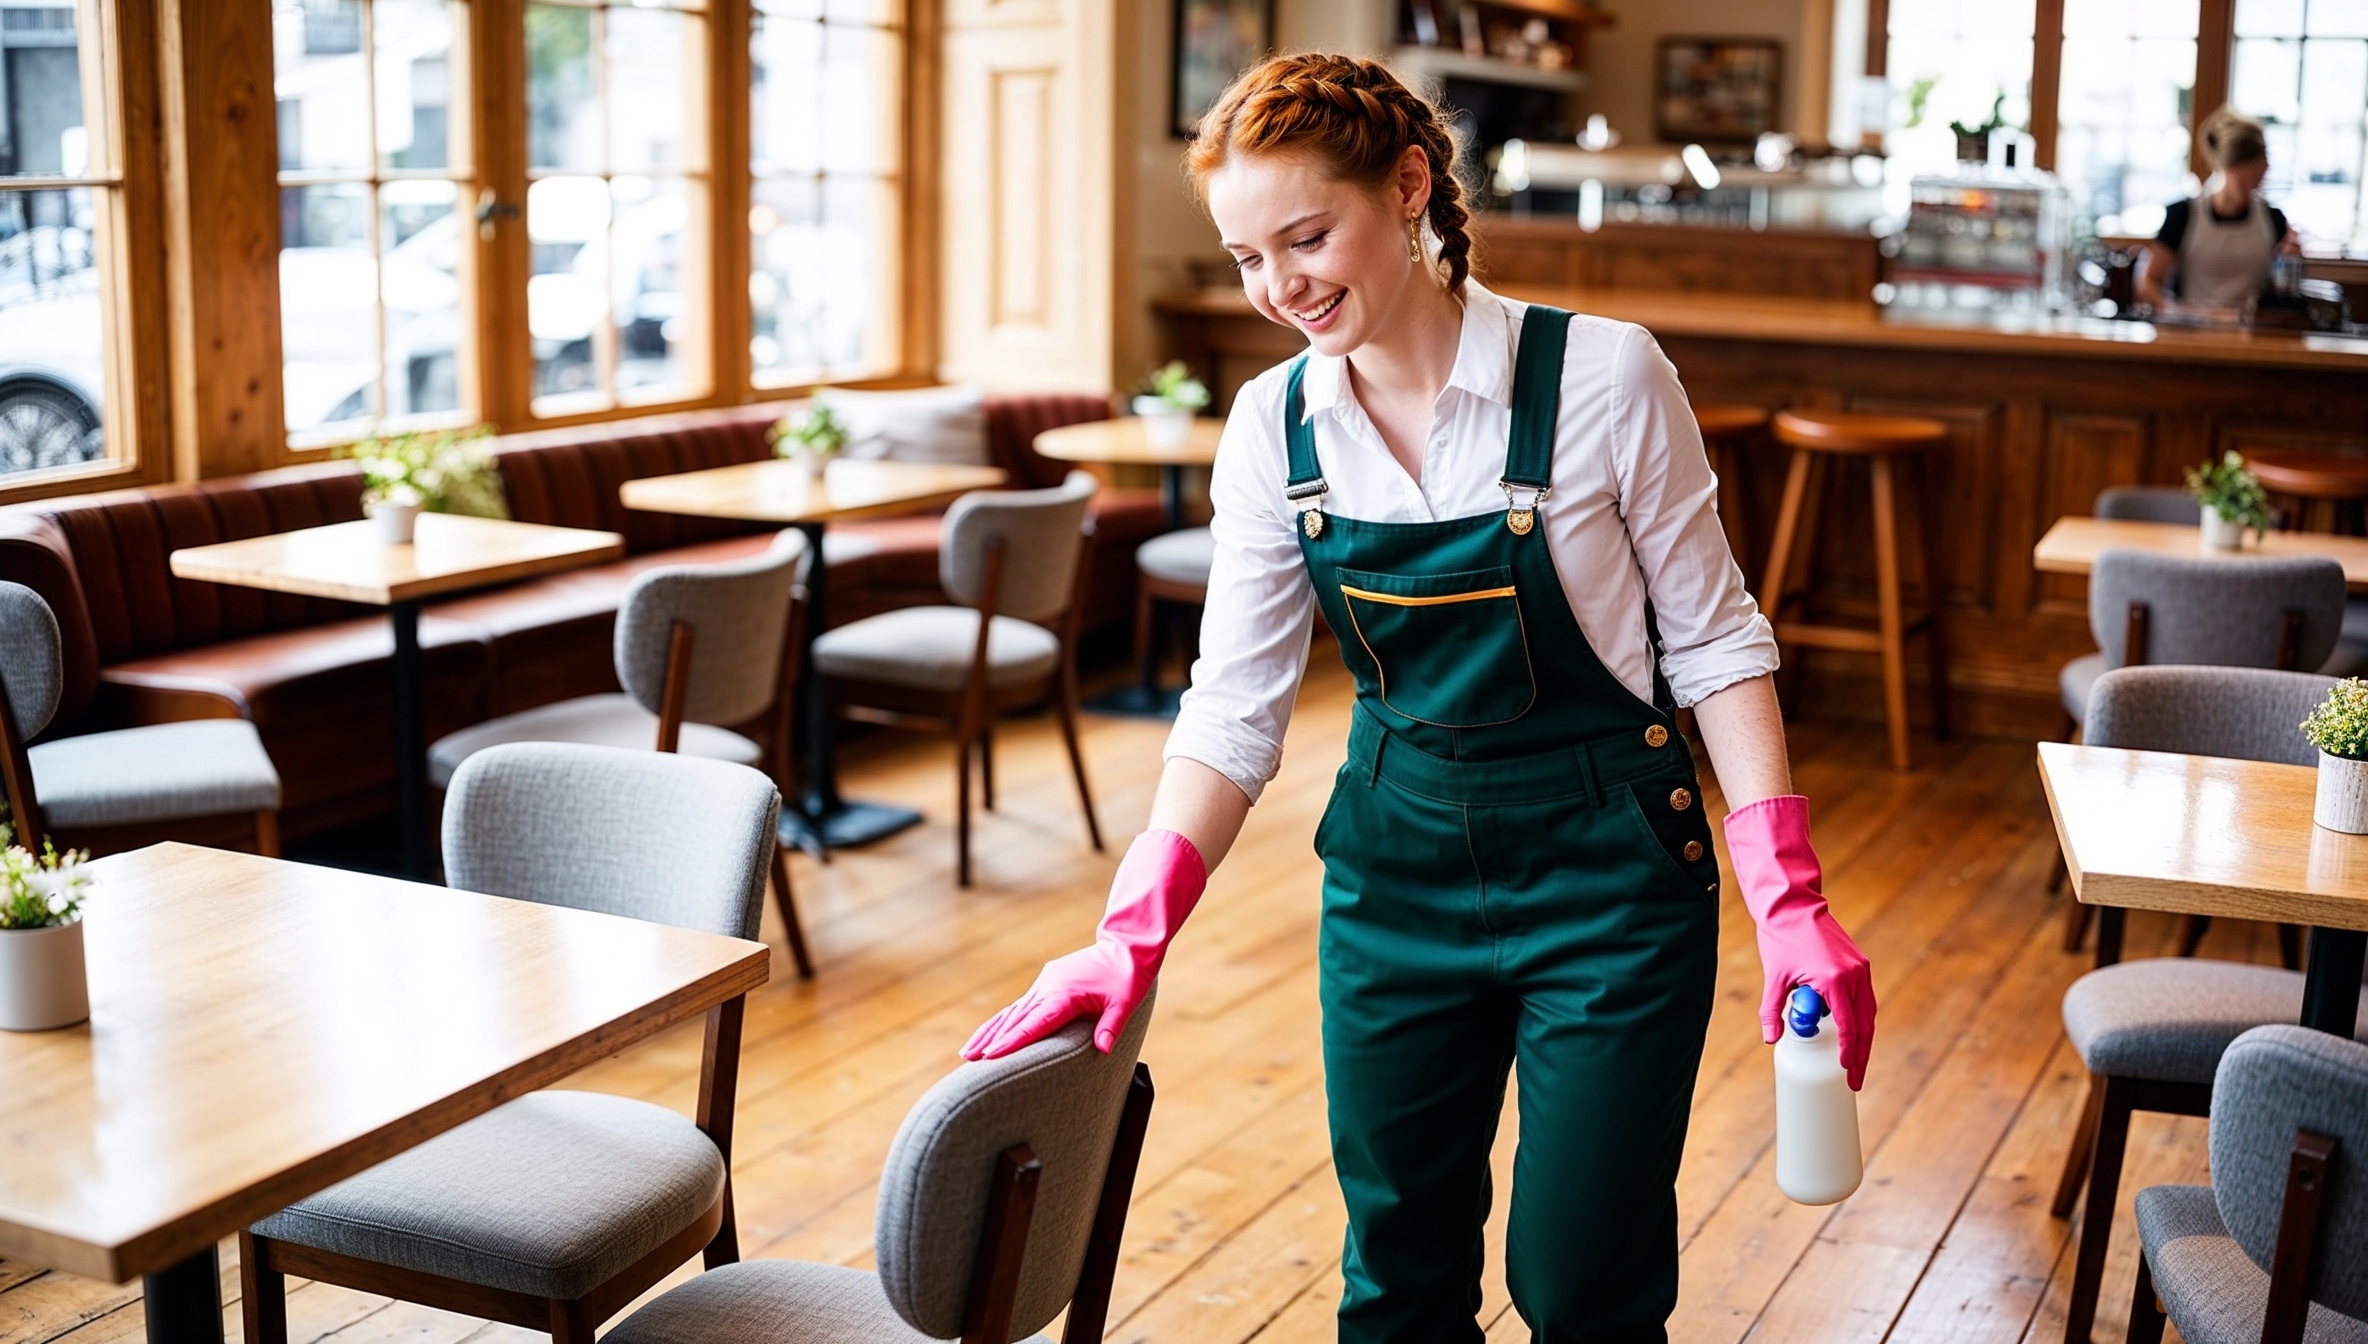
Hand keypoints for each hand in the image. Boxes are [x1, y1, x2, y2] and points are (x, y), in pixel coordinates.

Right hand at [962, 941, 1147, 1059]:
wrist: (1125, 946)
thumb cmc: (1127, 976)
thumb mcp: (1126, 1002)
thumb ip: (1111, 1026)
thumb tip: (1103, 1049)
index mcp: (1064, 994)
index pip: (1034, 1023)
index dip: (1011, 1041)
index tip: (990, 1056)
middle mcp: (1048, 988)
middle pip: (1014, 1019)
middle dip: (991, 1040)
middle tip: (969, 1059)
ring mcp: (1044, 984)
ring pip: (1011, 1012)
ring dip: (989, 1032)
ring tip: (967, 1052)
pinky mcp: (1046, 984)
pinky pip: (1020, 1006)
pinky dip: (1002, 1022)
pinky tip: (990, 1034)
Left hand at [1723, 795, 1874, 1089]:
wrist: (1792, 903)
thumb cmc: (1780, 938)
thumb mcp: (1774, 978)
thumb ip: (1772, 1011)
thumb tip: (1772, 1039)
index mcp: (1834, 980)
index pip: (1848, 1027)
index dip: (1848, 1052)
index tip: (1846, 1072)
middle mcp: (1854, 975)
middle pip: (1864, 1026)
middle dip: (1860, 1055)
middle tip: (1854, 1081)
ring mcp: (1860, 968)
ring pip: (1868, 1013)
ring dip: (1863, 1039)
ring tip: (1855, 1064)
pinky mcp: (1859, 964)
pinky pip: (1864, 999)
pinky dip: (1860, 1019)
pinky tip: (1853, 1036)